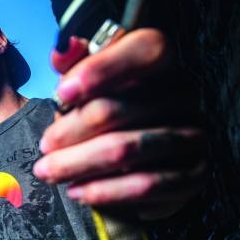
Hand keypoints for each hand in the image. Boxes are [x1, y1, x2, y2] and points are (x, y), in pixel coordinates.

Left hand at [32, 28, 208, 219]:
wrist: (135, 167)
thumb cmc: (102, 116)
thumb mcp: (86, 86)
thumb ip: (75, 65)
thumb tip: (62, 48)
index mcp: (160, 62)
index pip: (147, 49)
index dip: (103, 68)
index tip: (63, 93)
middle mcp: (185, 93)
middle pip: (120, 108)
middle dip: (71, 130)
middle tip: (44, 145)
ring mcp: (193, 133)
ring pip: (127, 149)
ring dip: (79, 163)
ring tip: (48, 172)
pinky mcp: (194, 173)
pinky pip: (147, 184)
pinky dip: (106, 190)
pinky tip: (77, 191)